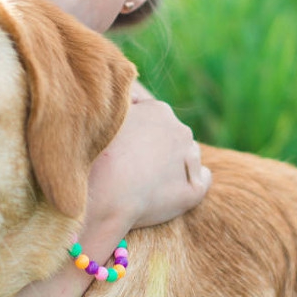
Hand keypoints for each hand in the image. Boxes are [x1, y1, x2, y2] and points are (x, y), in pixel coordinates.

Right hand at [86, 81, 211, 232]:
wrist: (101, 195)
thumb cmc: (95, 156)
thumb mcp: (103, 119)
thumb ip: (121, 107)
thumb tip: (132, 100)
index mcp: (158, 109)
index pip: (153, 121)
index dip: (138, 136)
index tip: (124, 149)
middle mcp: (180, 129)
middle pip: (172, 137)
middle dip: (157, 148)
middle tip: (132, 167)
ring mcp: (190, 158)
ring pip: (187, 157)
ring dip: (173, 166)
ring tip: (143, 183)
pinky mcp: (194, 189)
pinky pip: (201, 181)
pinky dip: (189, 185)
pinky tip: (166, 193)